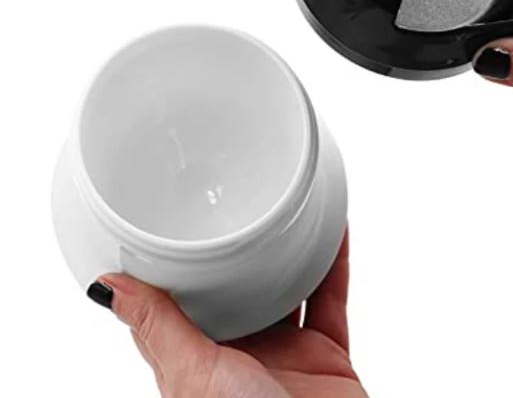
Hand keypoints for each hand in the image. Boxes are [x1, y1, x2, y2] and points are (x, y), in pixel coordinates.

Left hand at [88, 232, 365, 397]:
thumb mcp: (193, 374)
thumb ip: (159, 327)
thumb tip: (106, 287)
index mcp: (200, 365)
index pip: (180, 308)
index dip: (175, 271)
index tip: (171, 229)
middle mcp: (242, 358)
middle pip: (240, 293)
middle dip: (239, 256)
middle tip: (237, 207)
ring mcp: (286, 356)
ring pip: (288, 289)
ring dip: (290, 253)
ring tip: (287, 211)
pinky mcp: (326, 355)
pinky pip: (331, 298)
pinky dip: (335, 264)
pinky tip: (333, 231)